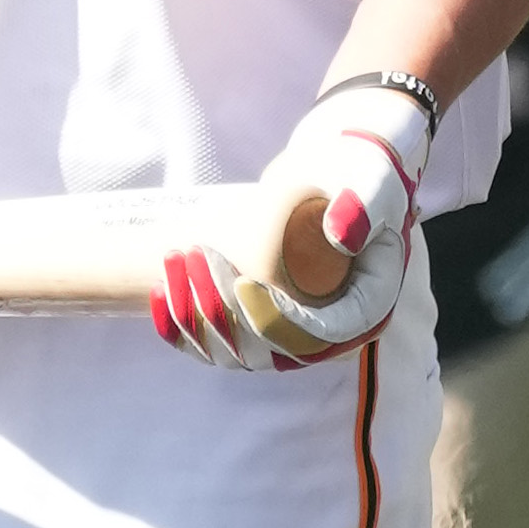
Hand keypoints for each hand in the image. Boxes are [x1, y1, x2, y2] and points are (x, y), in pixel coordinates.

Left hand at [155, 73, 434, 373]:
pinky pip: (216, 343)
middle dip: (223, 312)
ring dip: (195, 319)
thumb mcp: (370, 184)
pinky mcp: (258, 321)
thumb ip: (363, 205)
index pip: (317, 336)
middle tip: (195, 254)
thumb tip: (344, 236)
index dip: (275, 321)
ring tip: (175, 259)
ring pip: (235, 353)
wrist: (338, 173)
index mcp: (365, 309)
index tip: (242, 282)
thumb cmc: (359, 174)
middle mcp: (329, 334)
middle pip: (269, 351)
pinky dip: (182, 328)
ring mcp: (291, 333)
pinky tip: (158, 291)